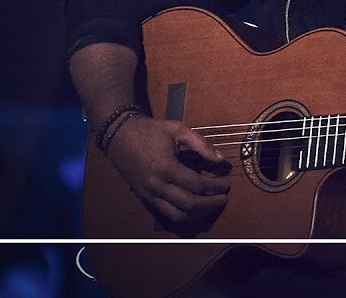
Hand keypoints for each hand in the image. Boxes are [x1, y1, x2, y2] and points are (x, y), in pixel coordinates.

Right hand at [104, 115, 230, 224]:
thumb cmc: (149, 131)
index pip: (197, 185)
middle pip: (190, 205)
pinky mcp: (145, 198)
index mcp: (166, 168)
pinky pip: (166, 214)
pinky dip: (183, 215)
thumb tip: (220, 160)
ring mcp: (149, 195)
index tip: (226, 184)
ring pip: (178, 215)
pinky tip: (194, 209)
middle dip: (211, 205)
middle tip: (223, 198)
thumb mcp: (177, 129)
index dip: (215, 187)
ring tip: (211, 206)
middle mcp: (157, 186)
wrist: (119, 136)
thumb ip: (201, 144)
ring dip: (198, 215)